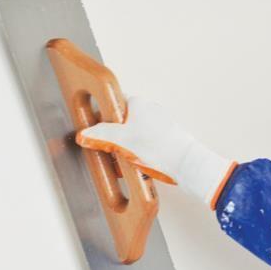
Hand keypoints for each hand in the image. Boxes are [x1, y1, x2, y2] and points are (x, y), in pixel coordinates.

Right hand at [76, 97, 236, 208]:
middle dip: (112, 139)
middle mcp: (148, 111)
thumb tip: (85, 134)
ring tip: (123, 160)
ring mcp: (157, 125)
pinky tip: (135, 164)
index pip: (111, 105)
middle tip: (109, 150)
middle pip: (120, 123)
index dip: (101, 119)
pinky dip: (136, 154)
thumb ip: (100, 135)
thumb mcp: (122, 140)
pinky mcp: (163, 139)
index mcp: (138, 104)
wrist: (185, 164)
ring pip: (131, 135)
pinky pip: (142, 145)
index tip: (95, 131)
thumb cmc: (160, 148)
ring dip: (123, 149)